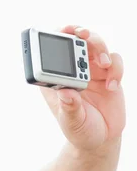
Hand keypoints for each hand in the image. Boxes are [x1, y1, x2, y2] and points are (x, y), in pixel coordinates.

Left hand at [40, 25, 124, 151]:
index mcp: (56, 80)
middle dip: (81, 35)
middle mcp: (74, 72)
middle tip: (83, 35)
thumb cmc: (80, 130)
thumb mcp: (72, 121)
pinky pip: (115, 62)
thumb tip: (66, 93)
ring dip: (100, 49)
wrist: (101, 139)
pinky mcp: (110, 76)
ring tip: (103, 63)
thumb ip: (70, 107)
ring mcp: (92, 72)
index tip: (64, 31)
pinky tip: (111, 87)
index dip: (57, 38)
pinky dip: (116, 69)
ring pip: (97, 47)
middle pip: (77, 43)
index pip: (53, 54)